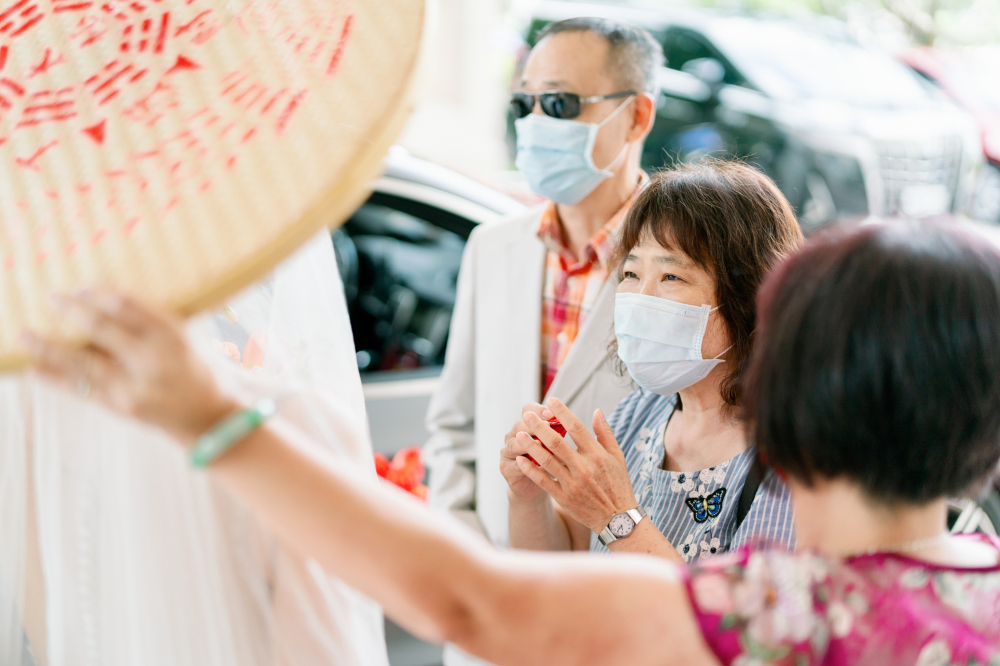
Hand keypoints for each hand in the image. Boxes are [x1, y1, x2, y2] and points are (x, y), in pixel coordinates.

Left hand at [22, 290, 238, 443]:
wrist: (205, 417)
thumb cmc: (195, 370)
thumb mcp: (185, 339)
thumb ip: (153, 322)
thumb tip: (105, 300)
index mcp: (172, 338)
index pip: (131, 308)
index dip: (104, 295)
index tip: (84, 286)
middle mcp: (153, 362)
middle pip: (103, 331)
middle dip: (73, 311)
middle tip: (50, 296)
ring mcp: (134, 387)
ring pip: (84, 363)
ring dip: (50, 347)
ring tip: (24, 334)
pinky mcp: (120, 407)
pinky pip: (81, 389)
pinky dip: (55, 379)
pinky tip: (33, 368)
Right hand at [499, 402, 552, 504]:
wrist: (534, 486)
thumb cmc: (550, 462)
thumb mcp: (557, 446)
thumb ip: (562, 434)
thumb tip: (578, 423)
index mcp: (526, 425)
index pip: (528, 409)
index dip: (538, 410)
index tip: (552, 414)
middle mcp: (514, 435)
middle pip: (519, 425)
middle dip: (534, 425)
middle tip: (548, 425)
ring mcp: (507, 452)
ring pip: (514, 444)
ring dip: (527, 443)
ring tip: (541, 444)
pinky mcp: (506, 469)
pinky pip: (514, 466)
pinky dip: (525, 466)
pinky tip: (538, 467)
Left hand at [514, 398, 636, 533]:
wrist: (617, 519)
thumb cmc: (618, 484)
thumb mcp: (618, 457)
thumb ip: (605, 433)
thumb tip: (596, 411)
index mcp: (597, 455)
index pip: (577, 428)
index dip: (562, 412)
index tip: (550, 400)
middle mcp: (584, 468)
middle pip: (557, 443)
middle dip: (540, 427)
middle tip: (527, 415)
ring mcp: (573, 484)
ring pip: (547, 461)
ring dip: (531, 447)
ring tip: (519, 434)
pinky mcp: (564, 498)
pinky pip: (544, 481)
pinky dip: (531, 470)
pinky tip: (520, 460)